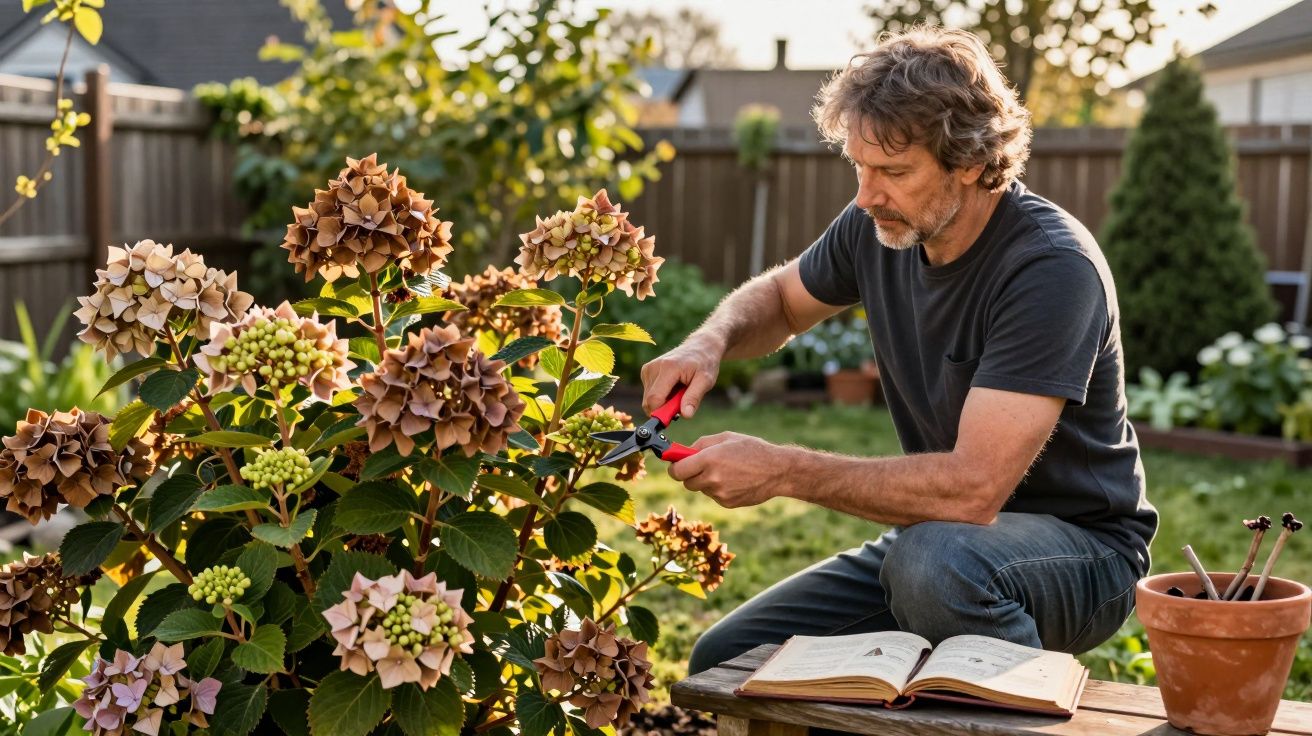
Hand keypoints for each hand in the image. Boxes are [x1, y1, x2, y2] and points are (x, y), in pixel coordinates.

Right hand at [640, 335, 721, 417]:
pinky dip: (660, 395)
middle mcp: (654, 367)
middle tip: (681, 402)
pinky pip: (649, 393)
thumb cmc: (704, 363)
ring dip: (663, 402)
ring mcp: (648, 368)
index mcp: (668, 368)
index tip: (675, 417)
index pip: (654, 399)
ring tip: (679, 392)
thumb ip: (694, 398)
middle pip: (649, 401)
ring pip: (648, 399)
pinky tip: (673, 387)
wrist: (700, 347)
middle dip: (664, 408)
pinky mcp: (646, 371)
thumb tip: (686, 415)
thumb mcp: (706, 381)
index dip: (662, 413)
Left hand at [666, 432, 789, 508]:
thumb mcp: (726, 438)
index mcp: (709, 459)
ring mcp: (720, 493)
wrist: (777, 471)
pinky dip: (718, 488)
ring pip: (701, 489)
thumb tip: (683, 452)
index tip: (676, 464)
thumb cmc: (752, 449)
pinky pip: (714, 495)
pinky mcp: (727, 503)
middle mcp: (712, 478)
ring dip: (705, 481)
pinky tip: (734, 480)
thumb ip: (701, 445)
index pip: (677, 471)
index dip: (674, 468)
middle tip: (700, 466)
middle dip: (689, 474)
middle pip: (686, 482)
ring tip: (726, 470)